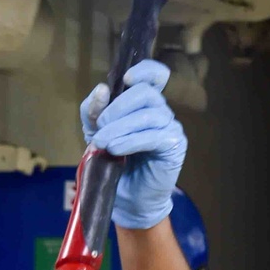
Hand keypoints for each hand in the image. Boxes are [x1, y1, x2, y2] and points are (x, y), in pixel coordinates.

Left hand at [80, 60, 186, 229]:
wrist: (127, 199)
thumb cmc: (115, 164)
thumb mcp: (96, 132)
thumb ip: (94, 111)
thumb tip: (102, 89)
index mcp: (145, 104)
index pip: (156, 75)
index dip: (145, 70)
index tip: (126, 79)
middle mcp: (161, 112)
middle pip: (145, 93)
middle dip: (117, 108)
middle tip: (99, 129)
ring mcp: (171, 128)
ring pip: (148, 115)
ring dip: (119, 128)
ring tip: (102, 144)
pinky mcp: (174, 146)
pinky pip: (153, 136)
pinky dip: (130, 141)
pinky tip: (115, 150)